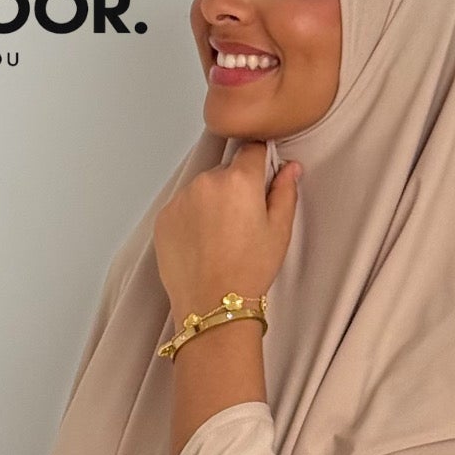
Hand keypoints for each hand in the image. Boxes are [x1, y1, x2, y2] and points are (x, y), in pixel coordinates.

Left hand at [154, 141, 301, 321]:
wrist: (213, 304)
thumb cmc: (249, 270)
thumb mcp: (279, 230)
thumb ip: (285, 191)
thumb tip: (290, 168)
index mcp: (239, 180)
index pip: (251, 150)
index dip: (259, 164)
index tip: (261, 182)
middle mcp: (206, 181)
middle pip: (225, 171)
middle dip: (234, 188)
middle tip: (242, 223)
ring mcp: (181, 199)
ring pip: (202, 189)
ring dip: (211, 202)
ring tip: (220, 238)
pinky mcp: (164, 217)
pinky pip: (182, 207)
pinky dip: (191, 218)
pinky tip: (202, 244)